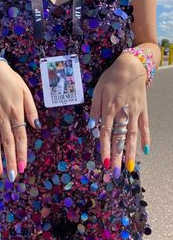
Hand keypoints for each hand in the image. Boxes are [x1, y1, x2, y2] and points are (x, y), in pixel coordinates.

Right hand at [0, 60, 40, 180]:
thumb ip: (31, 109)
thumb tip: (37, 126)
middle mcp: (3, 116)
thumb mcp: (26, 92)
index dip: (22, 153)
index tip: (23, 167)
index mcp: (16, 112)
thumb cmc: (11, 81)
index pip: (21, 137)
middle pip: (8, 142)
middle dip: (10, 160)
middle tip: (12, 177)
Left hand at [89, 52, 149, 176]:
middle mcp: (122, 114)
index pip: (105, 134)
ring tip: (131, 167)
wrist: (131, 66)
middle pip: (119, 139)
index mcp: (109, 109)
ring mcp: (135, 113)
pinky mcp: (143, 110)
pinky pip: (145, 126)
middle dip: (117, 157)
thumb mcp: (98, 90)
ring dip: (131, 153)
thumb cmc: (111, 77)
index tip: (104, 163)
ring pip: (132, 136)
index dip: (104, 149)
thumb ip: (95, 109)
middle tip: (116, 173)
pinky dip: (146, 138)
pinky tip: (146, 151)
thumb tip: (93, 127)